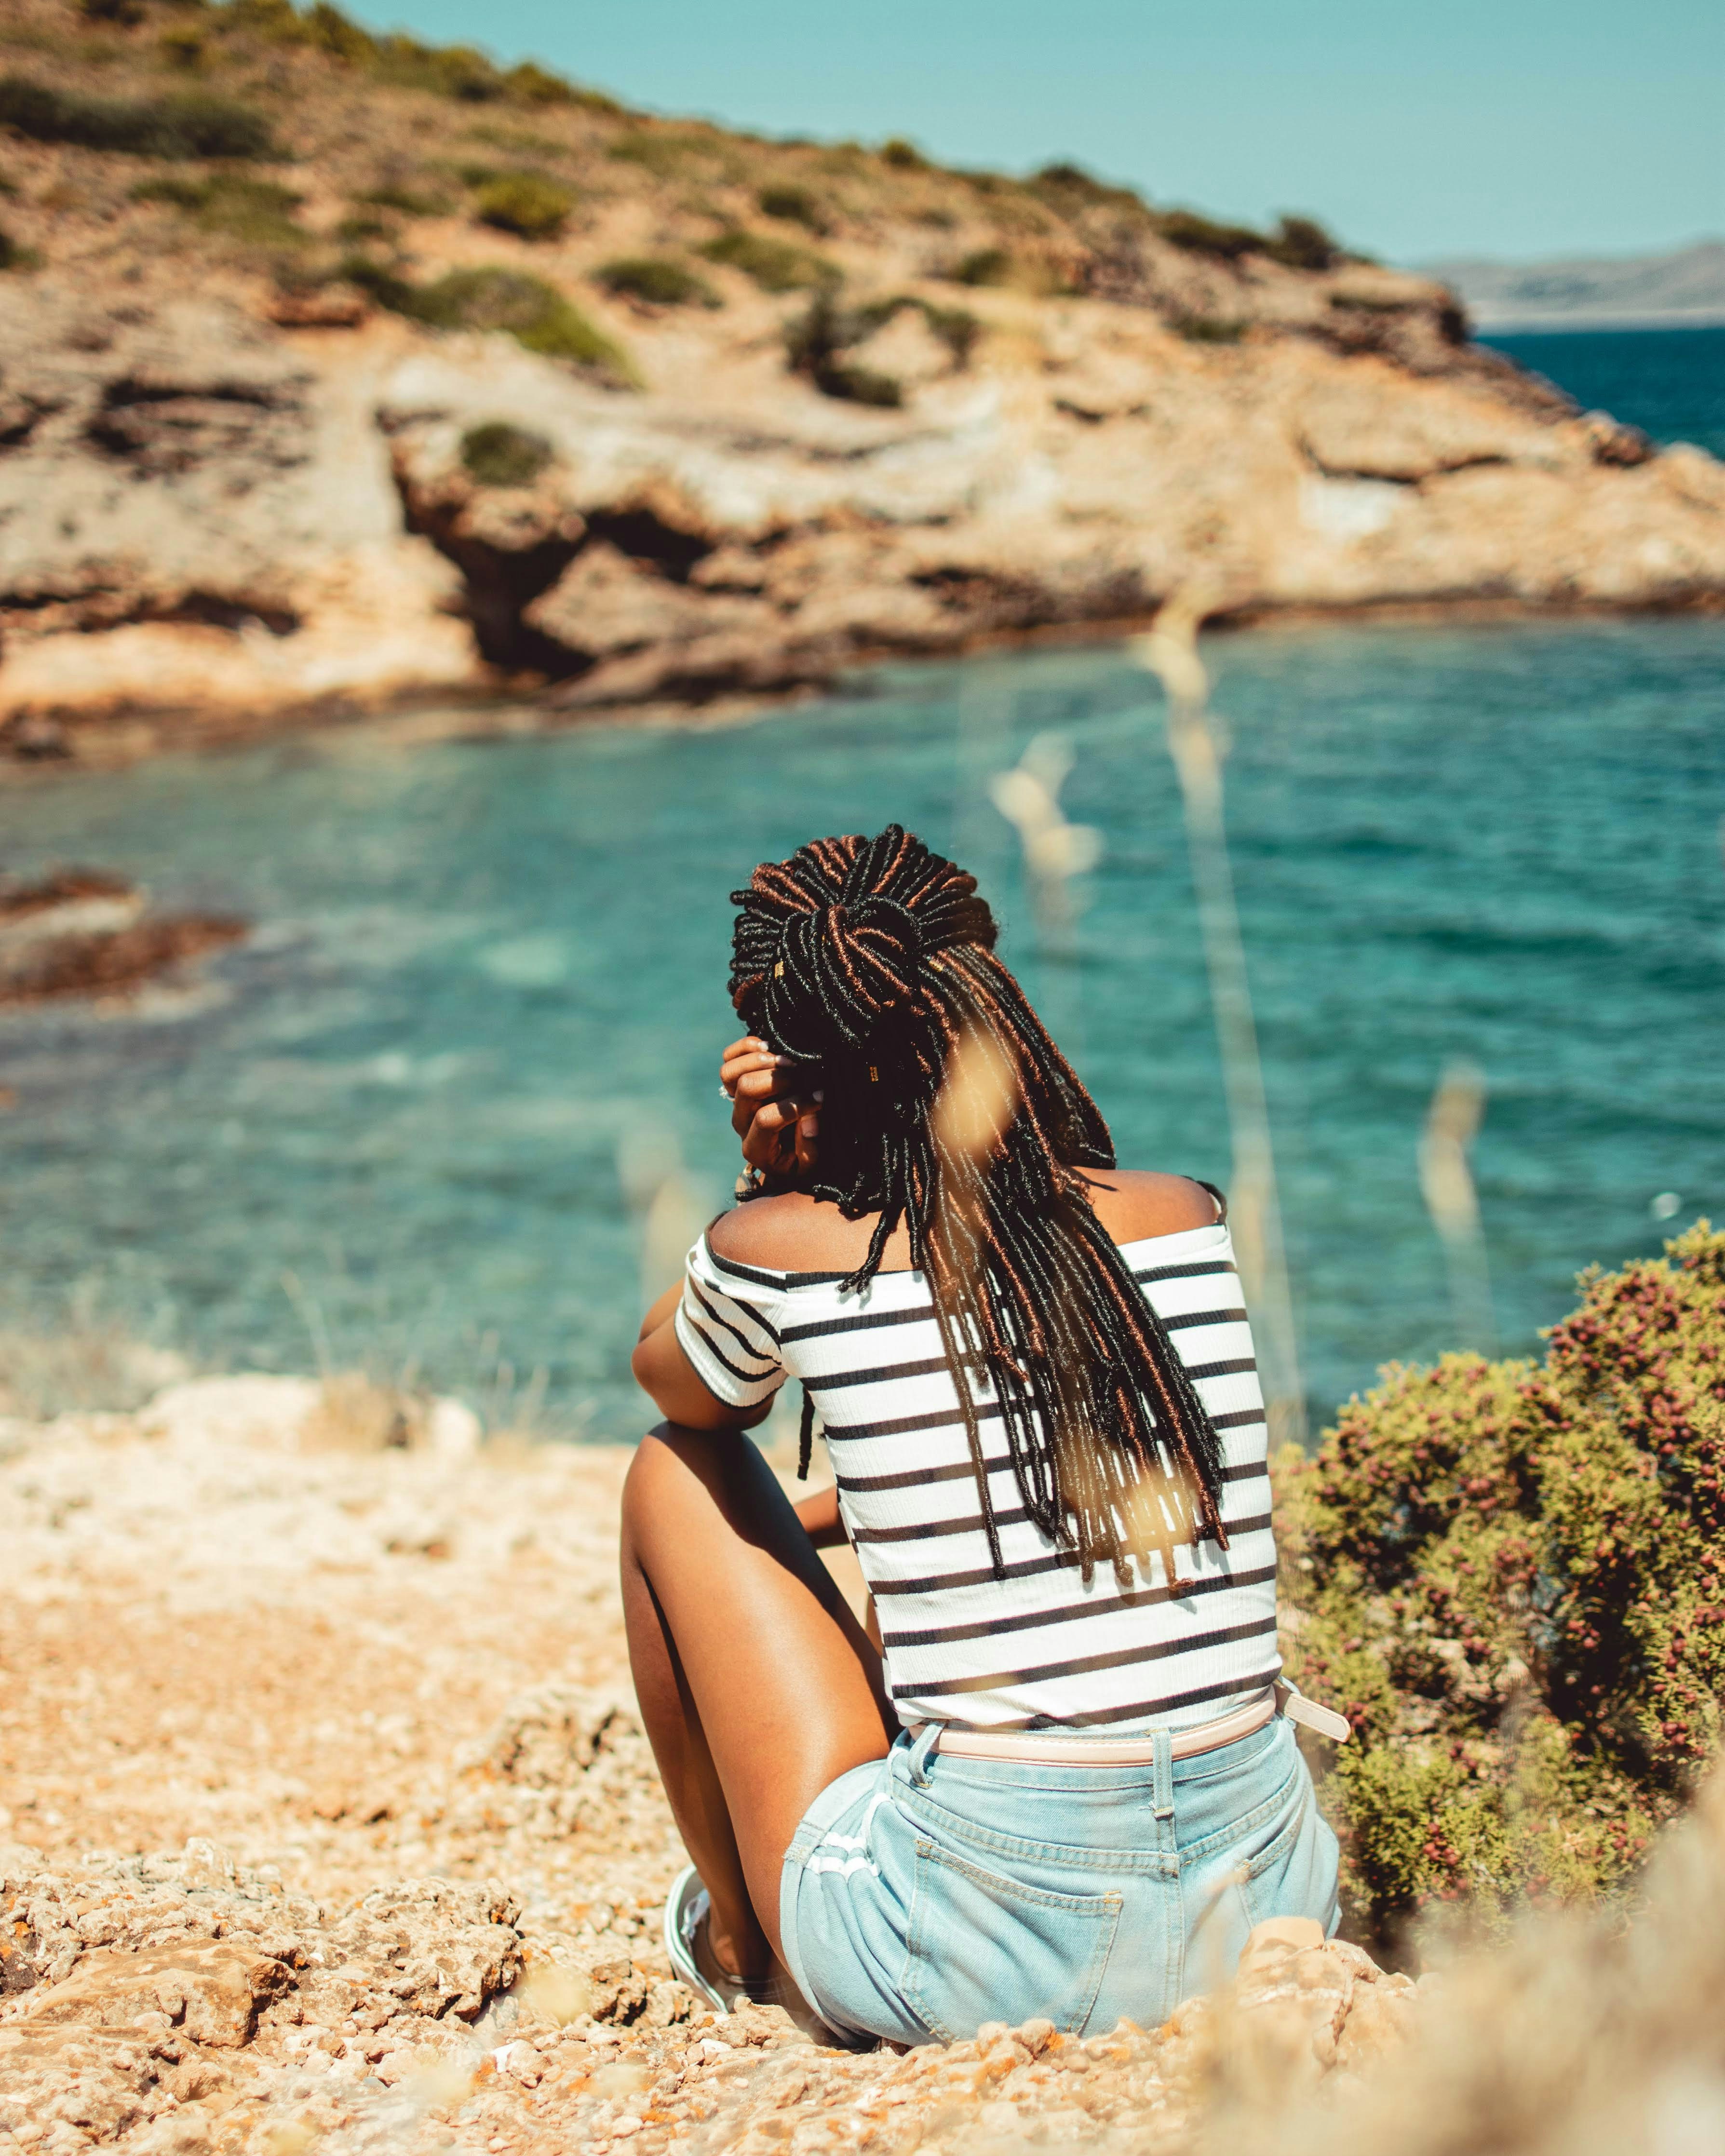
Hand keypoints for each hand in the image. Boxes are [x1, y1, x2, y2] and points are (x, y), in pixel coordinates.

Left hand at [721, 1035, 820, 1181]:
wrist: (781, 1157)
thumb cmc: (798, 1159)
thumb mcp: (808, 1165)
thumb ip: (809, 1146)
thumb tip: (809, 1116)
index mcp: (755, 1147)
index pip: (767, 1118)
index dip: (795, 1105)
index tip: (819, 1098)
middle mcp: (741, 1122)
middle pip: (746, 1088)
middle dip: (778, 1078)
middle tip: (801, 1075)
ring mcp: (735, 1102)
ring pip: (730, 1073)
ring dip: (760, 1060)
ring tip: (786, 1061)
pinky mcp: (736, 1085)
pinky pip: (728, 1059)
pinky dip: (746, 1047)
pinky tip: (769, 1046)